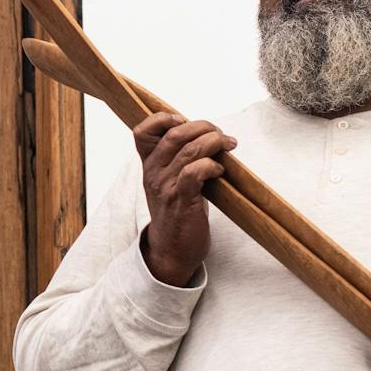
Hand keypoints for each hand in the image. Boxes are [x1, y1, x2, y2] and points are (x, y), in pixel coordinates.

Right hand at [133, 112, 236, 285]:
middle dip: (202, 126)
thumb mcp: (170, 182)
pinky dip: (211, 165)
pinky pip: (195, 172)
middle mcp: (153, 173)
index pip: (142, 132)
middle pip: (173, 134)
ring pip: (188, 150)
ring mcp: (166, 187)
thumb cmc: (177, 213)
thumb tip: (205, 134)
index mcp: (149, 165)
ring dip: (214, 141)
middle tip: (220, 133)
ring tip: (228, 144)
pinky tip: (220, 170)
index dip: (163, 118)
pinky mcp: (182, 201)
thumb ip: (179, 159)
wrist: (171, 251)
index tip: (185, 121)